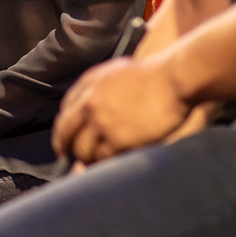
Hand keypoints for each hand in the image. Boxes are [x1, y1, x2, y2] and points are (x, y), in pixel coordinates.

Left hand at [51, 56, 190, 165]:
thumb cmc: (154, 74)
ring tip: (95, 163)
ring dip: (88, 159)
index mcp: (88, 84)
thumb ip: (99, 89)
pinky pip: (103, 158)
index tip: (63, 140)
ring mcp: (102, 122)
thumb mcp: (116, 71)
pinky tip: (111, 164)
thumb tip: (90, 108)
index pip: (65, 113)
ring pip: (83, 150)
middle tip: (69, 158)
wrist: (173, 79)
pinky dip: (105, 164)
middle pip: (66, 134)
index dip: (62, 130)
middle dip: (66, 147)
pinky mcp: (117, 139)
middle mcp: (89, 103)